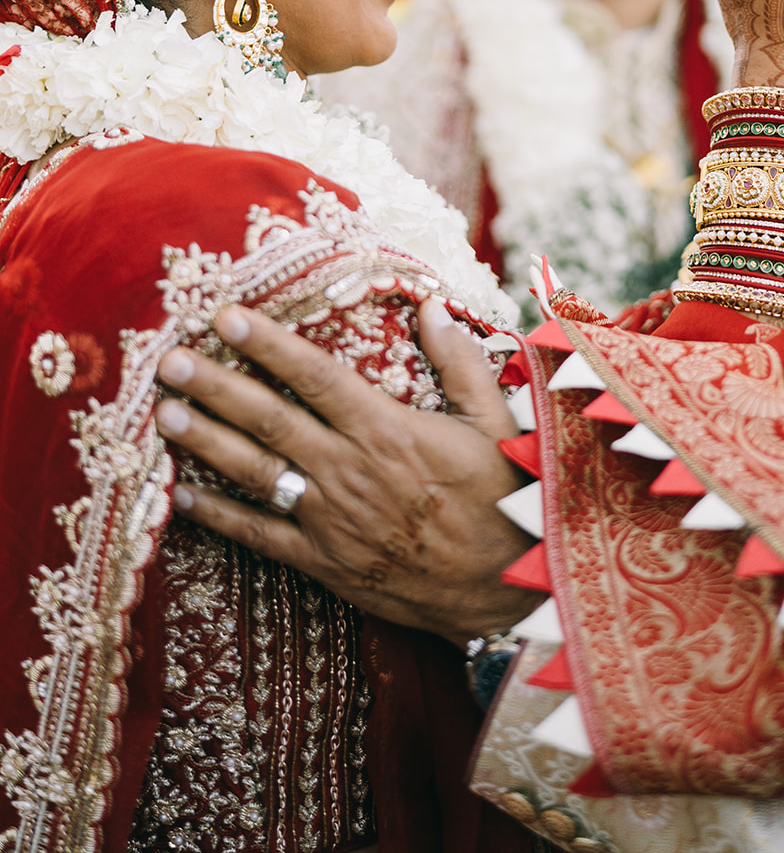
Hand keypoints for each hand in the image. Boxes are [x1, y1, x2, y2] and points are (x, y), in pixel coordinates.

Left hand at [154, 299, 542, 644]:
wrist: (508, 588)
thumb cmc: (505, 496)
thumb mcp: (495, 420)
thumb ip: (459, 362)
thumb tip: (431, 306)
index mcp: (388, 429)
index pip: (315, 376)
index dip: (268, 344)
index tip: (227, 316)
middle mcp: (350, 470)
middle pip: (269, 420)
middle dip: (216, 387)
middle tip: (169, 361)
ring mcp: (332, 520)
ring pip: (256, 474)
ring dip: (206, 442)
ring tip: (164, 415)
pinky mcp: (325, 562)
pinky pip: (261, 537)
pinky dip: (220, 516)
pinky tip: (183, 495)